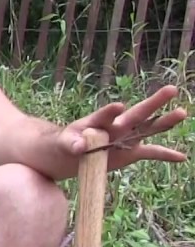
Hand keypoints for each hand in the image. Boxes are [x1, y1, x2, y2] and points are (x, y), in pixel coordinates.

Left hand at [59, 84, 187, 169]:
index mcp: (98, 121)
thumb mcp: (65, 143)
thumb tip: (79, 147)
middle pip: (137, 114)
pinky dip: (165, 155)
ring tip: (182, 112)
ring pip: (149, 128)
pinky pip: (151, 153)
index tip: (118, 106)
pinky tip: (182, 157)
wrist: (71, 153)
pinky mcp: (131, 152)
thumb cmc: (67, 142)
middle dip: (153, 103)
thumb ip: (72, 143)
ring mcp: (126, 138)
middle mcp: (117, 126)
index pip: (104, 115)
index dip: (110, 111)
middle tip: (171, 89)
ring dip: (165, 122)